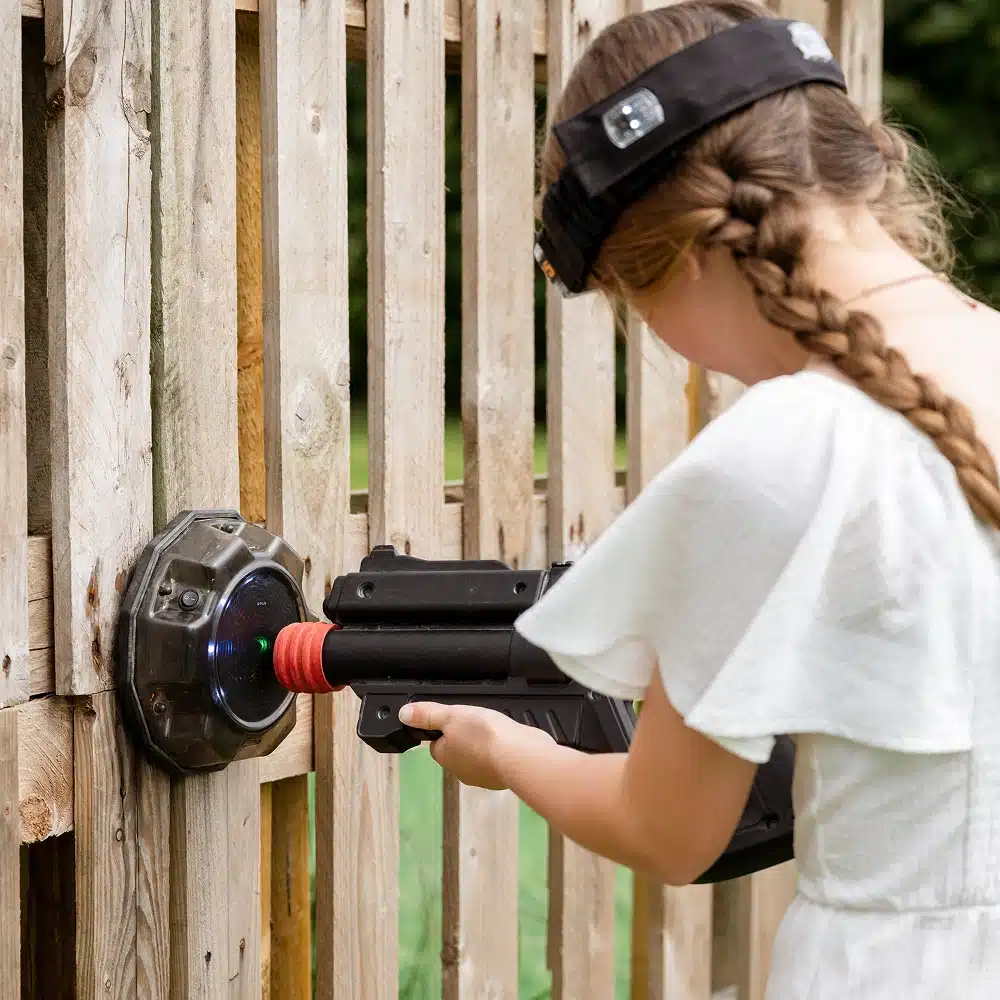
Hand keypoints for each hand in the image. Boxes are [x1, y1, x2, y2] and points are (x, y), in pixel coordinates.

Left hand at [397, 702, 555, 789]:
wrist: (520, 756)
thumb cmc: (484, 735)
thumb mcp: (452, 715)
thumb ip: (428, 714)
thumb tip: (403, 714)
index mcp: (445, 757)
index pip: (437, 742)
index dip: (446, 728)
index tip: (459, 718)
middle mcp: (461, 772)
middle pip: (458, 749)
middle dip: (467, 736)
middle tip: (479, 722)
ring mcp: (483, 777)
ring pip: (478, 756)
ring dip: (484, 744)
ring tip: (494, 730)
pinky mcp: (502, 778)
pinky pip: (496, 761)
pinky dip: (500, 752)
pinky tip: (507, 741)